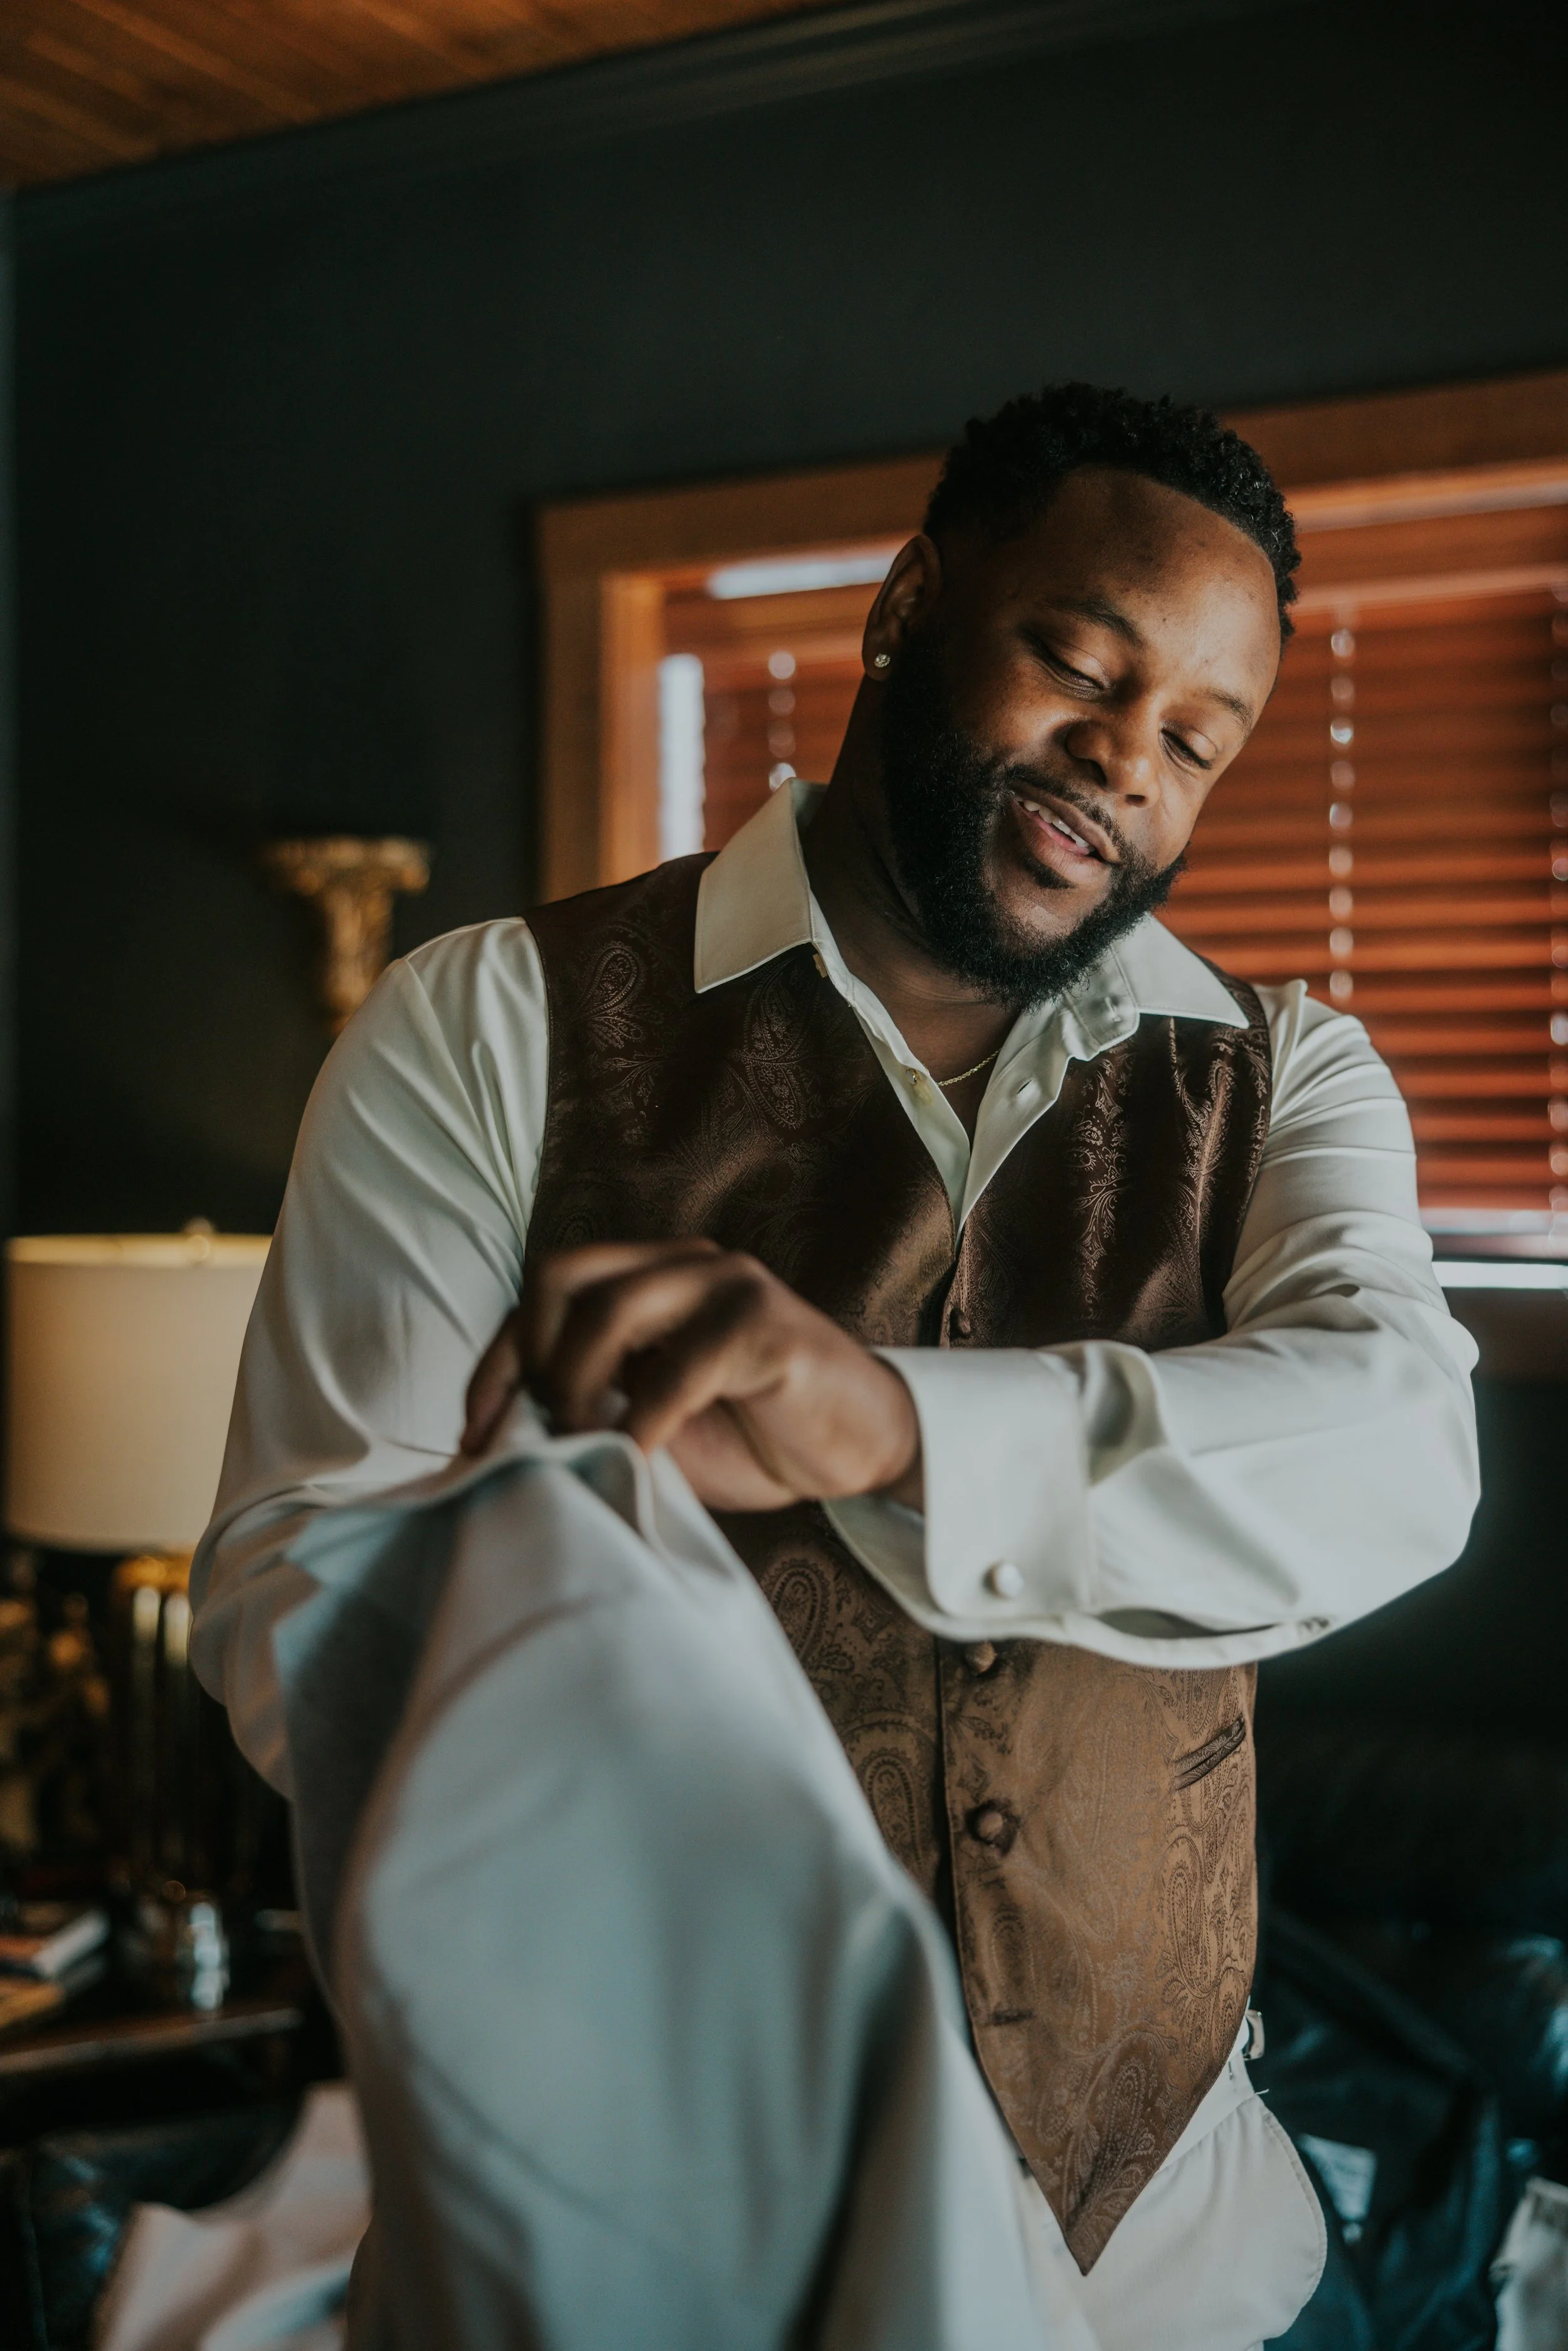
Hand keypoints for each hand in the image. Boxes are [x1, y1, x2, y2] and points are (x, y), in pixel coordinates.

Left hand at [461, 1240, 922, 1512]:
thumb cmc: (753, 1437)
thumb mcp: (653, 1422)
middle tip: (541, 1434)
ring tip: (588, 1444)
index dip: (497, 1362)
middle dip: (531, 1361)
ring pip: (610, 1310)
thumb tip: (504, 1439)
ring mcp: (728, 1286)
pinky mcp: (768, 1326)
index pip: (543, 1290)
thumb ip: (593, 1407)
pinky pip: (681, 1367)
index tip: (474, 1436)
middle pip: (560, 1276)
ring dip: (579, 1387)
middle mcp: (684, 1264)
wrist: (861, 1447)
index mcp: (649, 1276)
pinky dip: (645, 1422)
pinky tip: (642, 1456)